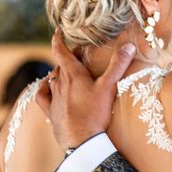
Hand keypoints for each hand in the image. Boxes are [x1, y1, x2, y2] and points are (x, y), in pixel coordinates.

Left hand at [36, 31, 134, 149]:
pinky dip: (44, 88)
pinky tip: (46, 88)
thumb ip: (118, 65)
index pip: (61, 51)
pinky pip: (42, 96)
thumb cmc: (95, 113)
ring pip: (52, 78)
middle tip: (78, 55)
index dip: (58, 40)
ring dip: (58, 72)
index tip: (58, 32)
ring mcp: (54, 98)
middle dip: (67, 57)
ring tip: (66, 71)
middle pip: (60, 64)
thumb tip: (129, 46)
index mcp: (73, 74)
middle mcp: (60, 83)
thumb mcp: (109, 87)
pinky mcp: (52, 112)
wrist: (82, 140)